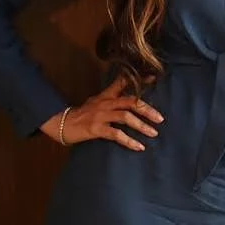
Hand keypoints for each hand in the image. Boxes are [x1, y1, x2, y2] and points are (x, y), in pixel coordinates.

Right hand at [40, 74, 164, 150]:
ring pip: (126, 117)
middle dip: (147, 110)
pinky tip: (139, 147)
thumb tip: (127, 94)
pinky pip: (116, 134)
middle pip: (130, 102)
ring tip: (153, 133)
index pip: (124, 83)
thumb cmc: (83, 112)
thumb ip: (112, 96)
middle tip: (160, 119)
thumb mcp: (98, 100)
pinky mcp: (96, 129)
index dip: (139, 80)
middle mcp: (106, 103)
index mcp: (107, 95)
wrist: (63, 123)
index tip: (154, 78)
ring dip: (141, 126)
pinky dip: (129, 141)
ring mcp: (101, 115)